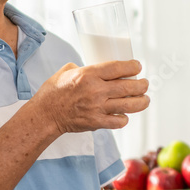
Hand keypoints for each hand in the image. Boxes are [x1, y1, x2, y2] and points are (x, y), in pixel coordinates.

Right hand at [34, 60, 149, 134]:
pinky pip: (118, 121)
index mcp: (89, 75)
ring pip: (128, 105)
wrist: (44, 115)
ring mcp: (97, 108)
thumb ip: (85, 68)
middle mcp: (95, 91)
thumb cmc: (53, 92)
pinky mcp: (96, 122)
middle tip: (145, 84)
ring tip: (145, 100)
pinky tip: (125, 115)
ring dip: (141, 102)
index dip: (132, 67)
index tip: (138, 67)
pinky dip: (124, 118)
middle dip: (142, 85)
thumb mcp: (67, 71)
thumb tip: (98, 68)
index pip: (118, 68)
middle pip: (128, 87)